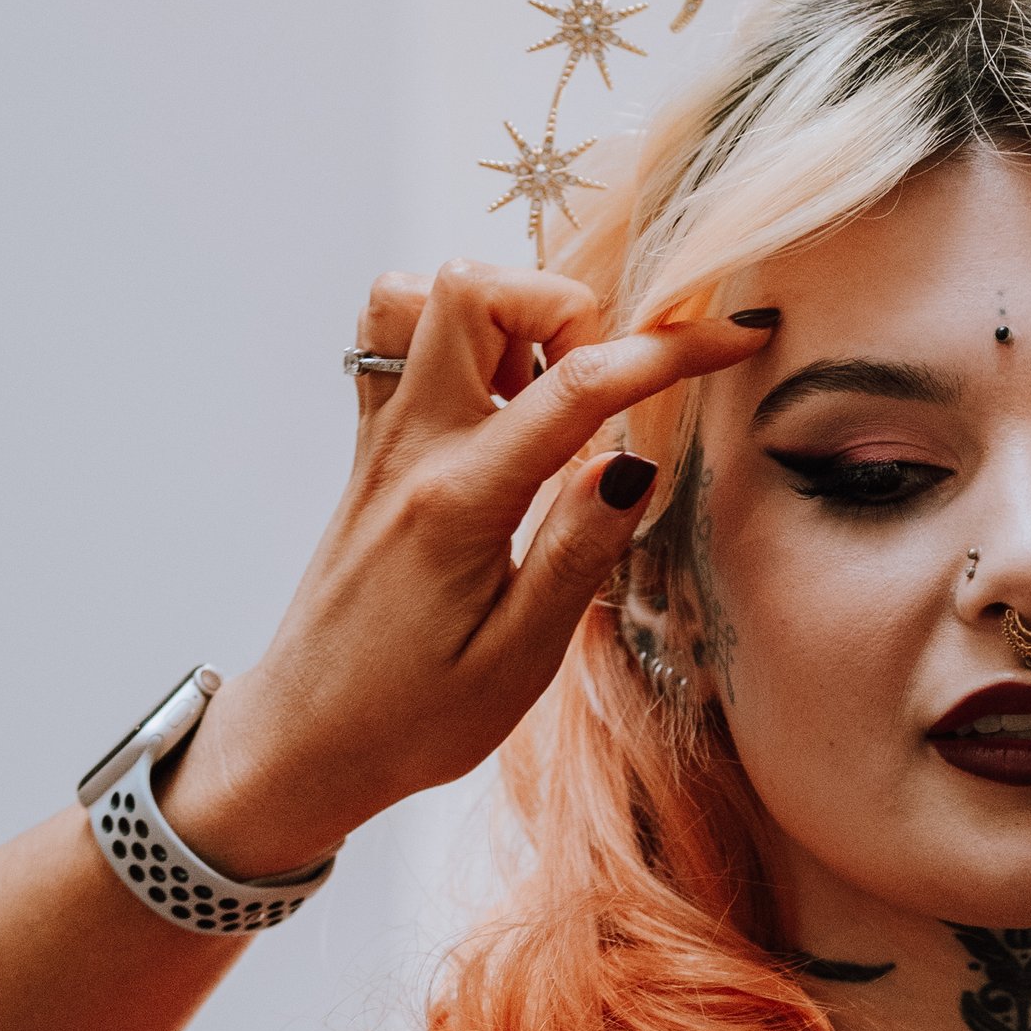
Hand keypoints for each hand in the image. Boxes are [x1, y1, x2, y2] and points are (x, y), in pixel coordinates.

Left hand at [157, 260, 769, 876]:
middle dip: (562, 310)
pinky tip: (500, 411)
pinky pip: (395, 341)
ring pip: (421, 298)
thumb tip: (631, 461)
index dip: (665, 352)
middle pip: (473, 290)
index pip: (574, 388)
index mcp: (457, 503)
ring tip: (541, 400)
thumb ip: (576, 552)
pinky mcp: (369, 449)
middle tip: (597, 397)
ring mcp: (379, 441)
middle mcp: (408, 450)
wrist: (302, 740)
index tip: (729, 339)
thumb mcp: (517, 662)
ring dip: (502, 319)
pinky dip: (458, 340)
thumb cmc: (410, 718)